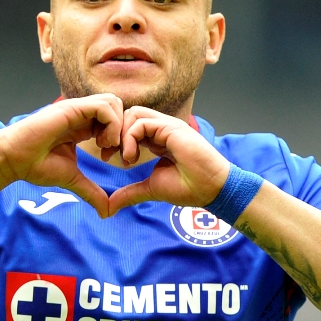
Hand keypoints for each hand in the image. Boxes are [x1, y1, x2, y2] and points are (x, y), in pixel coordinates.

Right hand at [0, 94, 123, 216]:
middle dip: (123, 129)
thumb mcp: (72, 179)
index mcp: (83, 126)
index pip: (113, 119)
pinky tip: (101, 143)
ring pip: (113, 102)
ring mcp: (76, 109)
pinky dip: (111, 124)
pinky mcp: (71, 108)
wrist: (12, 160)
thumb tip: (107, 213)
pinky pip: (104, 107)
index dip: (119, 138)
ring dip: (117, 126)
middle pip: (117, 107)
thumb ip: (91, 192)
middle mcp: (81, 114)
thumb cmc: (36, 166)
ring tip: (106, 146)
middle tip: (113, 152)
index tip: (110, 158)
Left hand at [108, 107, 230, 215]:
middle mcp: (161, 129)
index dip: (115, 139)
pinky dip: (130, 138)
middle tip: (110, 155)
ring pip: (133, 113)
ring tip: (124, 157)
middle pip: (128, 114)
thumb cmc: (188, 188)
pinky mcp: (171, 128)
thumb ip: (130, 192)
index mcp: (157, 139)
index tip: (108, 158)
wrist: (212, 189)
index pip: (129, 126)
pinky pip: (141, 123)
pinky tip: (131, 157)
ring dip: (122, 134)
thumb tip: (109, 207)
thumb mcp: (151, 189)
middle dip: (114, 132)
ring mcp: (167, 126)